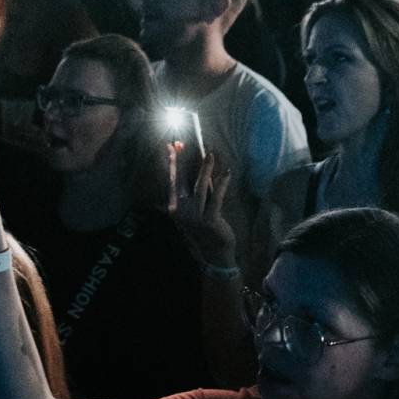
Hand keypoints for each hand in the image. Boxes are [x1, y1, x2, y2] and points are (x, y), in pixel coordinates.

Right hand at [169, 148, 236, 268]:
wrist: (213, 255)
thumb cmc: (203, 231)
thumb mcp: (192, 213)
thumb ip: (191, 194)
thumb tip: (193, 171)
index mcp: (174, 208)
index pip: (172, 180)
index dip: (172, 163)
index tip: (171, 146)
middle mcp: (181, 211)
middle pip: (181, 180)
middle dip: (182, 160)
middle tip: (182, 143)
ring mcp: (195, 216)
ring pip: (200, 186)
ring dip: (205, 168)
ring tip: (210, 154)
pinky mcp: (210, 220)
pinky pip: (217, 197)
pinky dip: (222, 183)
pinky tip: (227, 172)